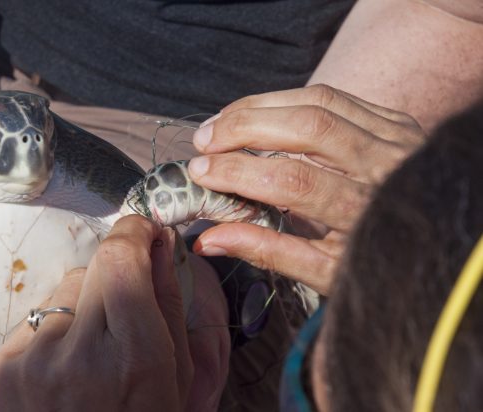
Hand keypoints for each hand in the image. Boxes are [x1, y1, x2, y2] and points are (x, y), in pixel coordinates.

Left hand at [0, 215, 229, 410]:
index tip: (142, 231)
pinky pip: (37, 316)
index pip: (120, 262)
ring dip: (84, 304)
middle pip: (94, 267)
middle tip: (126, 300)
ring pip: (65, 289)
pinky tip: (65, 362)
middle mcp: (76, 357)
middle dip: (117, 270)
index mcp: (133, 358)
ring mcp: (32, 365)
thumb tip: (158, 238)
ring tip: (93, 346)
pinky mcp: (1, 370)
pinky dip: (56, 328)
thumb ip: (167, 297)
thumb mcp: (177, 368)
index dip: (132, 233)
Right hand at [188, 85, 424, 293]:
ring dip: (260, 106)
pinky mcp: (394, 120)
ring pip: (318, 101)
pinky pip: (334, 96)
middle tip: (204, 140)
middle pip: (308, 128)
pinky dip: (287, 99)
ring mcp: (395, 137)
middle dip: (245, 128)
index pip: (295, 181)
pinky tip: (257, 111)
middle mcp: (386, 167)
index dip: (241, 172)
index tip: (201, 172)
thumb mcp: (324, 272)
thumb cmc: (376, 263)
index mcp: (367, 214)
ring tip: (220, 122)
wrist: (434, 241)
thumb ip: (267, 251)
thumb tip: (208, 240)